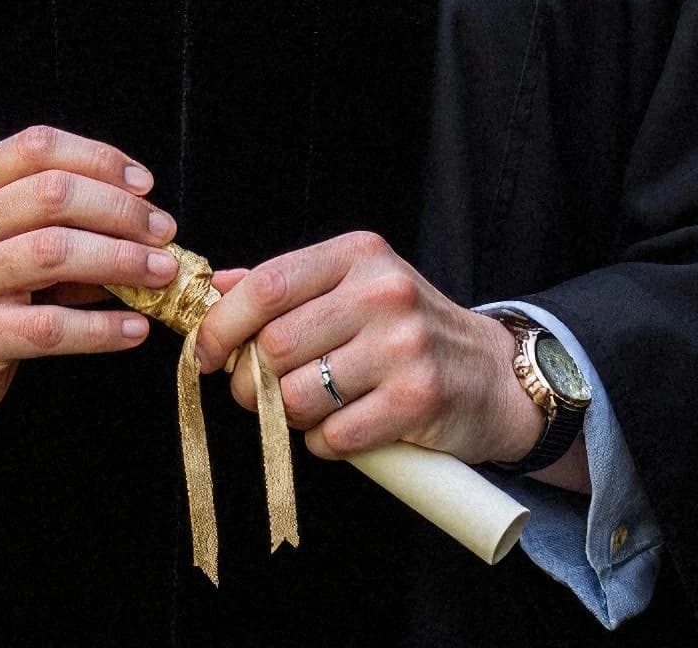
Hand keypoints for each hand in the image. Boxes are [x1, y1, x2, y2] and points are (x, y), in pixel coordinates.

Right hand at [0, 125, 177, 463]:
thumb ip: (57, 219)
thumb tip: (143, 219)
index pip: (37, 146)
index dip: (98, 157)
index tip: (143, 183)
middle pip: (53, 194)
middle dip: (121, 210)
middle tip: (163, 232)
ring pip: (55, 253)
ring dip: (121, 261)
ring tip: (160, 274)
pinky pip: (52, 326)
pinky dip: (102, 327)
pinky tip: (134, 327)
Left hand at [191, 231, 543, 467]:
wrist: (493, 374)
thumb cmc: (407, 329)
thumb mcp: (352, 285)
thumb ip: (285, 285)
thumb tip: (213, 287)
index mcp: (358, 254)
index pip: (269, 284)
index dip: (223, 324)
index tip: (204, 354)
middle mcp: (382, 292)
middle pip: (276, 345)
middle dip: (252, 381)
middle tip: (258, 394)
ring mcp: (404, 345)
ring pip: (301, 395)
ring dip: (290, 416)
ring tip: (310, 410)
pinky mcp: (418, 399)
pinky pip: (336, 435)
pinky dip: (324, 443)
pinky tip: (341, 430)